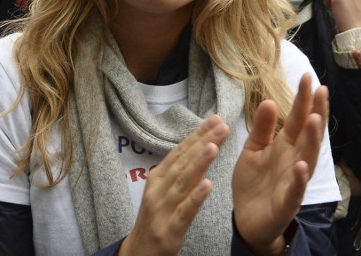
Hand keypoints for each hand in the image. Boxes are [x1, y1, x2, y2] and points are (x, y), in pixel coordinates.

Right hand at [120, 116, 228, 255]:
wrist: (139, 253)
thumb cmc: (156, 219)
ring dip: (198, 163)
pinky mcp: (169, 229)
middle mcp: (158, 188)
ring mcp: (162, 208)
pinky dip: (195, 197)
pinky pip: (184, 211)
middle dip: (202, 141)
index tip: (215, 118)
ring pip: (182, 182)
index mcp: (158, 177)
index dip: (197, 134)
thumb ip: (179, 173)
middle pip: (182, 162)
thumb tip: (198, 148)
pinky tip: (208, 184)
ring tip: (213, 146)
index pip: (180, 151)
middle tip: (220, 124)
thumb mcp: (163, 191)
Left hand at [232, 74, 328, 255]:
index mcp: (285, 146)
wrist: (246, 219)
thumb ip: (262, 128)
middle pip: (308, 134)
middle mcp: (294, 160)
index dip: (303, 100)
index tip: (308, 77)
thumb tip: (268, 100)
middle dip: (315, 112)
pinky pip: (295, 190)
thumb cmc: (254, 182)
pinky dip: (299, 179)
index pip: (297, 119)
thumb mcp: (253, 149)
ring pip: (307, 158)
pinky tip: (302, 166)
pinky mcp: (285, 203)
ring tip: (314, 119)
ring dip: (311, 140)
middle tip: (320, 89)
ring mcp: (293, 181)